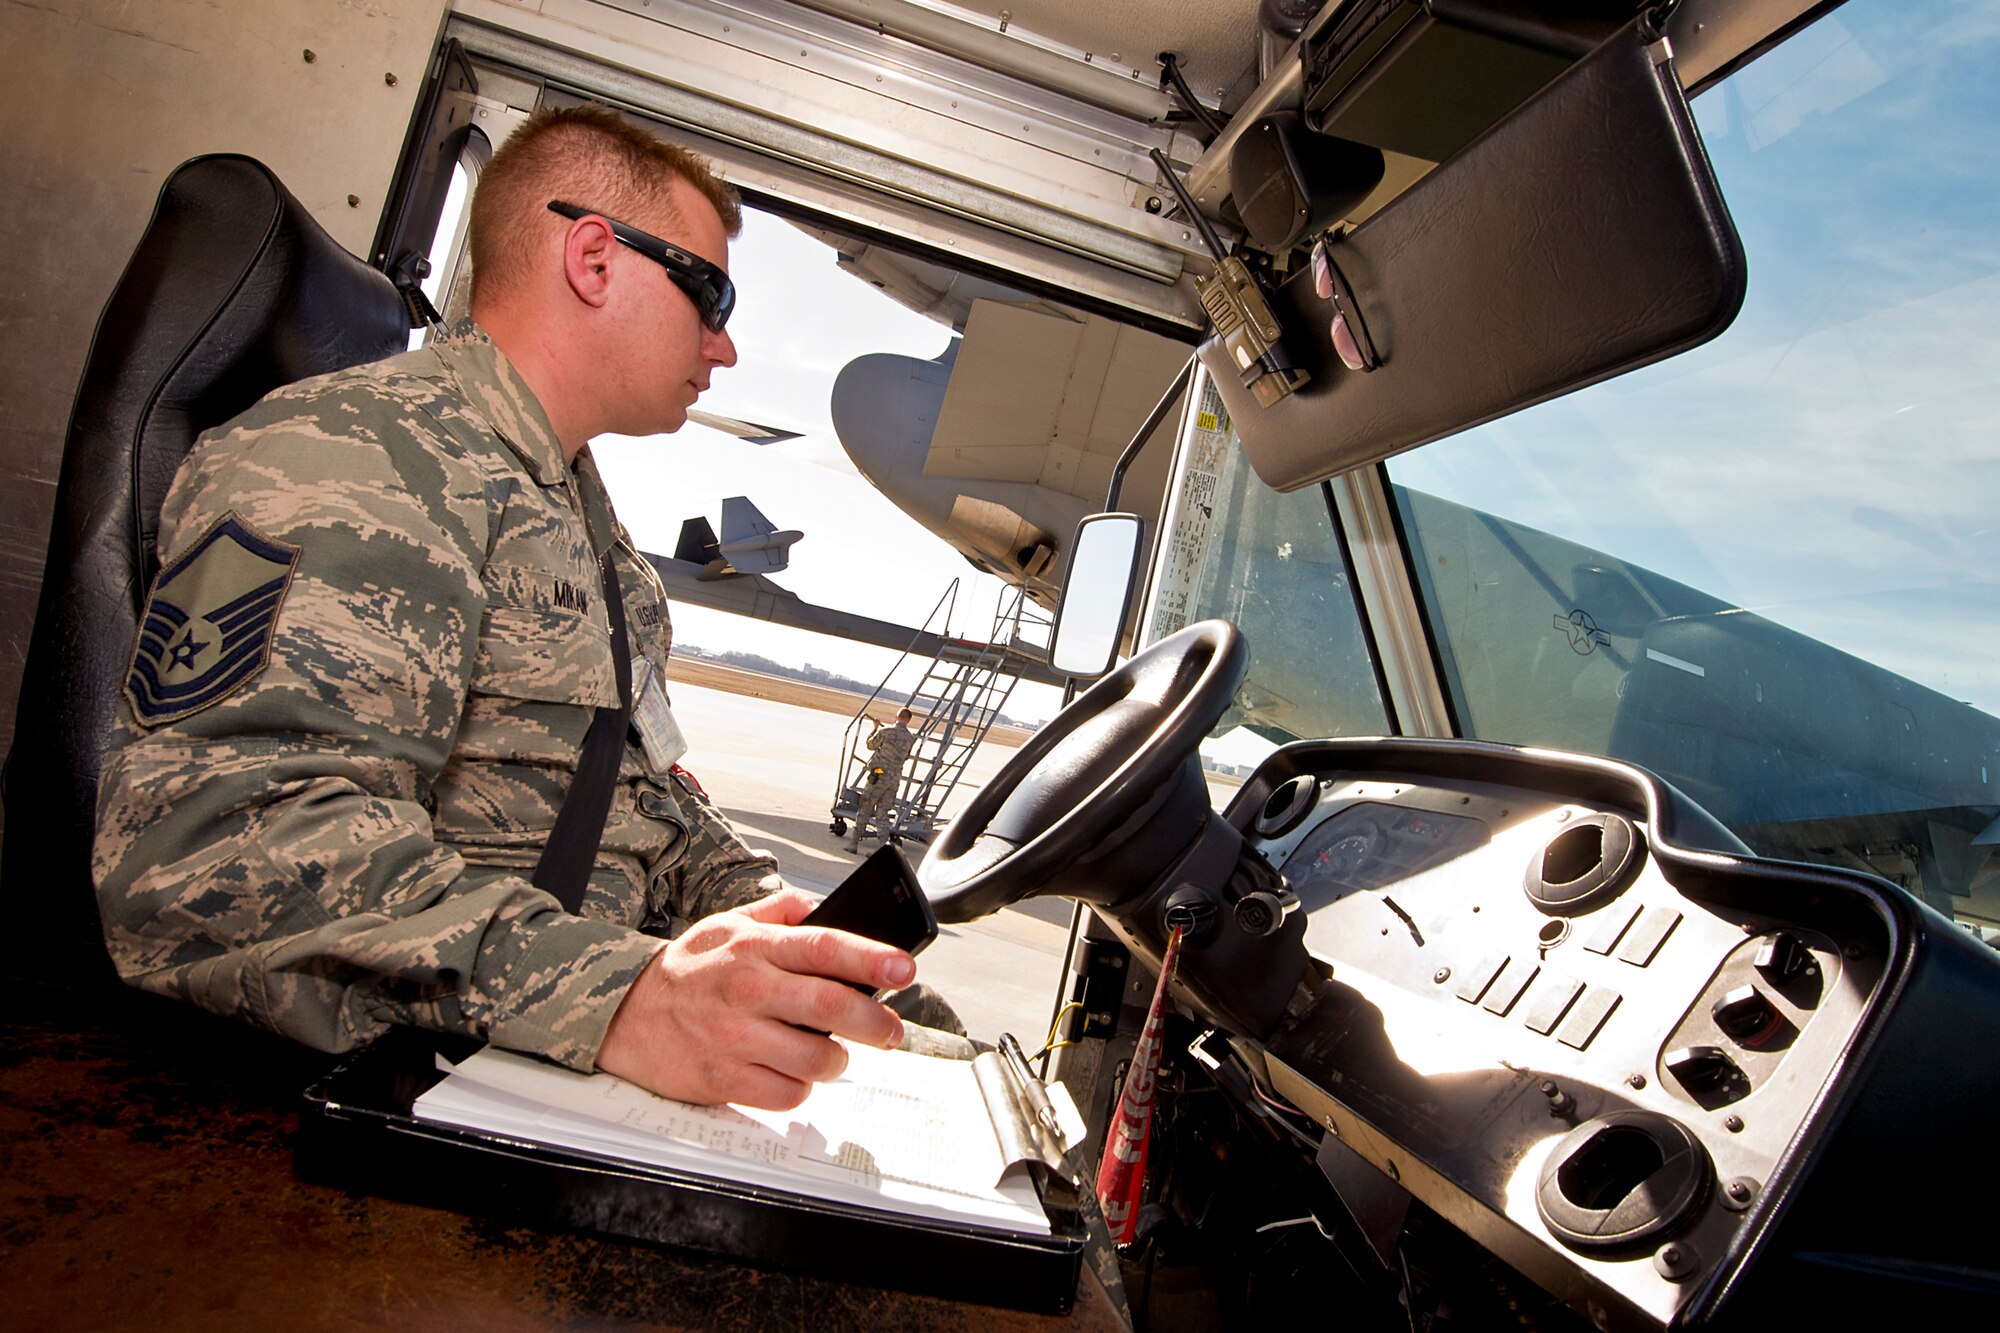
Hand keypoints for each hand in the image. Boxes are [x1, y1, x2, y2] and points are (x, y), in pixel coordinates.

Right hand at [595, 888, 914, 1109]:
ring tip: (832, 1052)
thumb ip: (781, 911)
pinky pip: (788, 1094)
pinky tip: (793, 1072)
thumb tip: (825, 908)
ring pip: (816, 1060)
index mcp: (755, 948)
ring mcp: (736, 1039)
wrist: (624, 1015)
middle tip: (890, 1030)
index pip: (825, 947)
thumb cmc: (685, 971)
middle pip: (832, 1008)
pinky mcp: (725, 1080)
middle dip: (876, 1022)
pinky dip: (802, 1087)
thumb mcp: (728, 923)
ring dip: (837, 1060)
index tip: (905, 969)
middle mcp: (749, 991)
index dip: (872, 959)